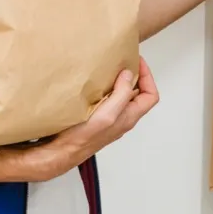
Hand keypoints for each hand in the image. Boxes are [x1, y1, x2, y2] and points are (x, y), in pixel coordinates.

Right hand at [25, 57, 159, 181]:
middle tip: (125, 62)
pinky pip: (109, 100)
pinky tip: (97, 83)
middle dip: (135, 76)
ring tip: (111, 69)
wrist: (61, 151)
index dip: (148, 77)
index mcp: (129, 116)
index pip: (151, 95)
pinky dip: (107, 88)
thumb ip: (122, 95)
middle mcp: (123, 118)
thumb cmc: (83, 137)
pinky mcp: (98, 118)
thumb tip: (129, 75)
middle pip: (139, 95)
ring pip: (123, 96)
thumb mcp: (108, 114)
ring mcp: (111, 119)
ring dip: (120, 81)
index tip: (138, 62)